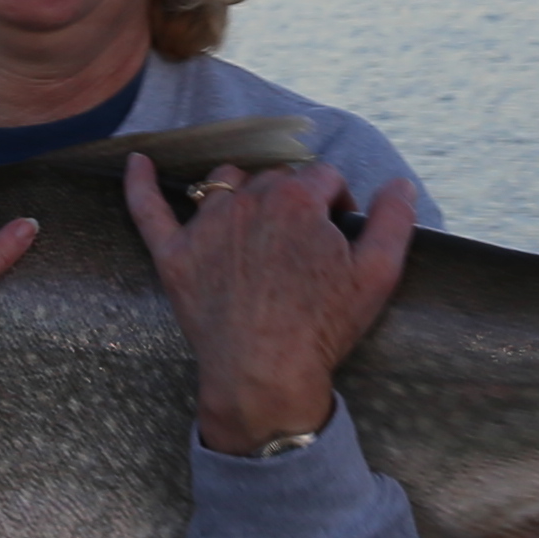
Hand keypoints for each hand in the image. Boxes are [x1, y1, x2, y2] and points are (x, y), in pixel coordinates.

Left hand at [124, 151, 413, 454]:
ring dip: (243, 191)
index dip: (337, 203)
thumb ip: (394, 221)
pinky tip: (138, 162)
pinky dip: (141, 183)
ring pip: (224, 183)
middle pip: (275, 178)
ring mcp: (206, 226)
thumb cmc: (322, 328)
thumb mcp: (378, 275)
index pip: (324, 177)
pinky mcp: (174, 255)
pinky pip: (150, 208)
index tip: (339, 233)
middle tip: (303, 245)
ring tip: (256, 220)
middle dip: (294, 200)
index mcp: (297, 199)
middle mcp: (247, 201)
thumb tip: (400, 184)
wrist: (265, 375)